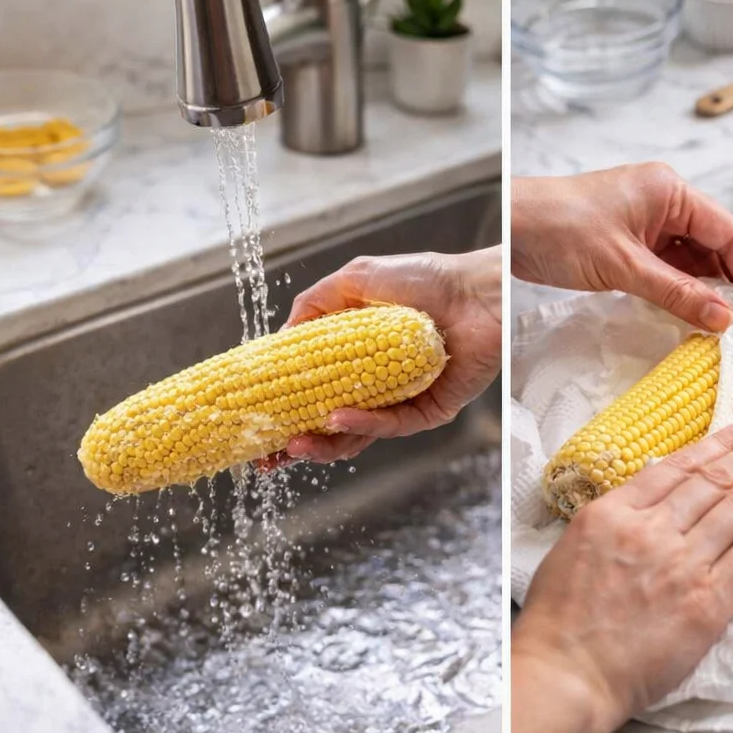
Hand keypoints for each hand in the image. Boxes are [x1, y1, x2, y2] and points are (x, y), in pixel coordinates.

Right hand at [275, 246, 500, 464]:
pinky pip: (392, 426)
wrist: (478, 289)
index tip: (255, 420)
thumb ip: (317, 302)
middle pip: (330, 421)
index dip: (285, 404)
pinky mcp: (430, 411)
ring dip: (324, 442)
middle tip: (269, 455)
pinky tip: (338, 417)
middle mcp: (377, 381)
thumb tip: (283, 335)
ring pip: (357, 434)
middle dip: (298, 442)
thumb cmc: (425, 277)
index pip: (315, 387)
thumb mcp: (358, 278)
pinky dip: (363, 423)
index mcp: (358, 354)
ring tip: (296, 444)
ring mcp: (402, 398)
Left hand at [512, 164, 732, 331]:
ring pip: (693, 257)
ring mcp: (646, 218)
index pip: (729, 233)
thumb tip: (725, 318)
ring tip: (725, 328)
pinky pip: (669, 264)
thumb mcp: (623, 266)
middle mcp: (664, 199)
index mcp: (670, 191)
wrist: (508, 225)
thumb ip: (677, 292)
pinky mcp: (629, 238)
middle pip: (716, 244)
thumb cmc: (558, 230)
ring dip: (708, 289)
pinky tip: (691, 314)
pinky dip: (682, 289)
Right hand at [512, 417, 732, 732]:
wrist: (569, 671)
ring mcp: (683, 563)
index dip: (725, 442)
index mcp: (617, 510)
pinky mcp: (708, 601)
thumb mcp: (578, 543)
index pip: (682, 465)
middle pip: (719, 479)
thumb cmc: (563, 617)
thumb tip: (659, 494)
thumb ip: (621, 515)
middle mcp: (653, 529)